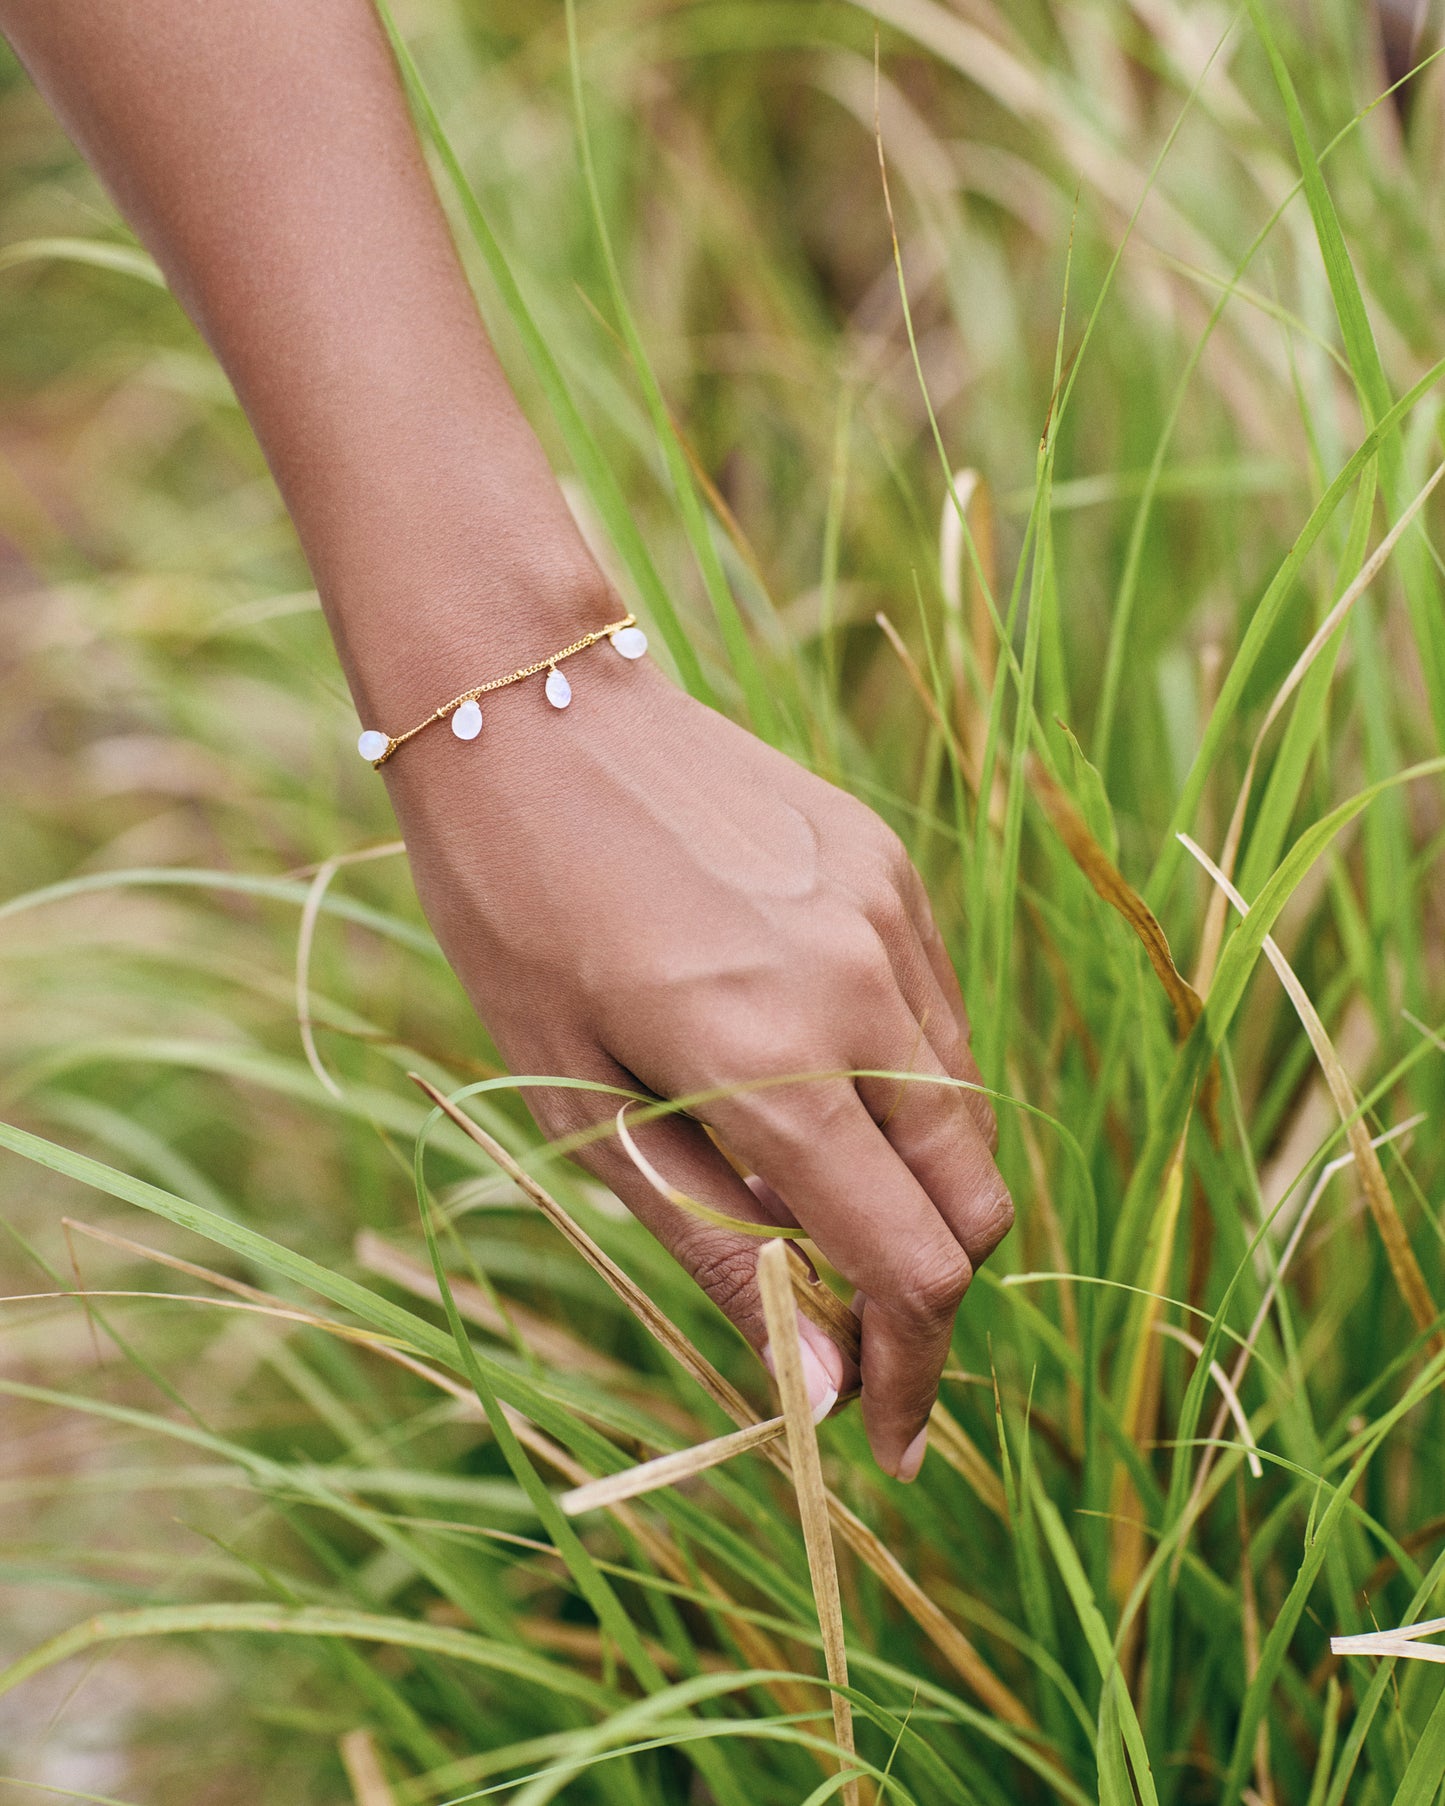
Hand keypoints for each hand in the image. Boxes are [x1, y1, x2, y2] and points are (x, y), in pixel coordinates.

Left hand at [386, 633, 1011, 1479]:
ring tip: (803, 1187)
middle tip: (848, 1327)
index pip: (910, 1264)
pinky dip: (904, 1088)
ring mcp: (890, 916)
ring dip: (914, 1186)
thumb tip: (823, 1389)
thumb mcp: (578, 1104)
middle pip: (973, 1198)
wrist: (532, 708)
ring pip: (968, 1110)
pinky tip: (809, 1072)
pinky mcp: (892, 868)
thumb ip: (716, 1242)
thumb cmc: (515, 916)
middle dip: (930, 1291)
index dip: (912, 1375)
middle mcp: (861, 984)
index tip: (889, 1441)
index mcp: (770, 1057)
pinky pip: (939, 1018)